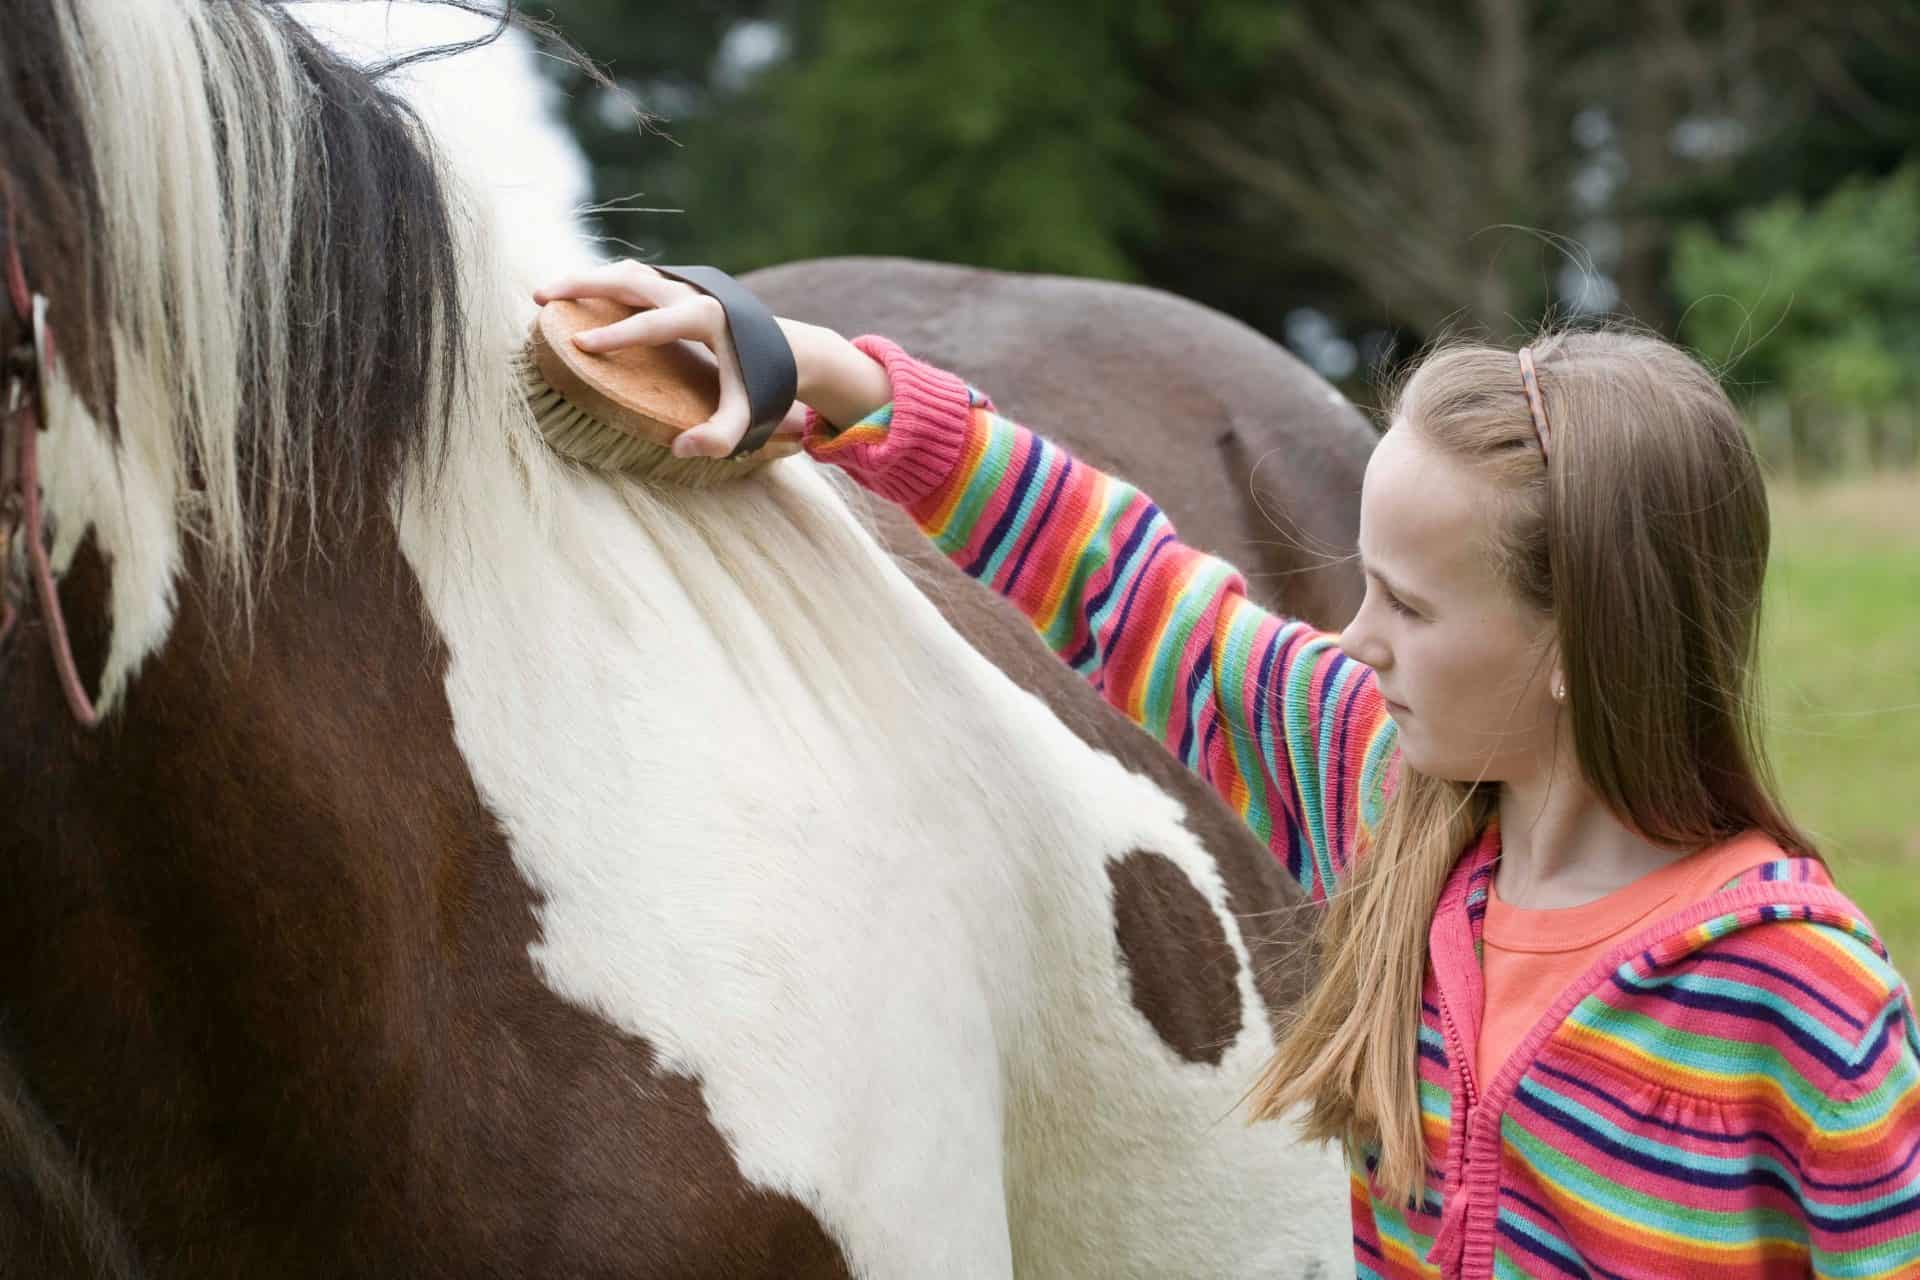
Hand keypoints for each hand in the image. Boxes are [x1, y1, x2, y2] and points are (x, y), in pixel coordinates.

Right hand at [532, 262, 891, 457]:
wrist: (790, 347)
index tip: (580, 345)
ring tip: (546, 296)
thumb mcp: (748, 413)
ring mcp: (685, 284)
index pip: (653, 324)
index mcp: (708, 317)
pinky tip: (575, 299)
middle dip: (584, 285)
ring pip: (629, 272)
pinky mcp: (678, 287)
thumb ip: (721, 436)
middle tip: (540, 298)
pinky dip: (603, 283)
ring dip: (587, 279)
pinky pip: (634, 279)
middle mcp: (693, 292)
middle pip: (631, 279)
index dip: (616, 334)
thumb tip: (682, 449)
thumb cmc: (764, 383)